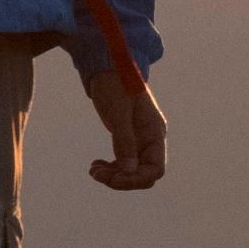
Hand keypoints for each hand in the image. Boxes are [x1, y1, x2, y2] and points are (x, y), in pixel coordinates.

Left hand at [85, 70, 166, 191]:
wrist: (108, 68)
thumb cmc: (115, 85)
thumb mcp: (118, 113)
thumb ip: (124, 142)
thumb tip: (128, 171)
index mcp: (154, 132)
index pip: (155, 169)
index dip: (136, 179)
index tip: (114, 179)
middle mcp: (150, 139)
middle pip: (143, 174)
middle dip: (122, 179)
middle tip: (97, 174)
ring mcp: (140, 140)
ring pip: (132, 170)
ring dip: (114, 175)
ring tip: (93, 171)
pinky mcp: (128, 138)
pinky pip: (124, 162)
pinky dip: (111, 167)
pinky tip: (96, 164)